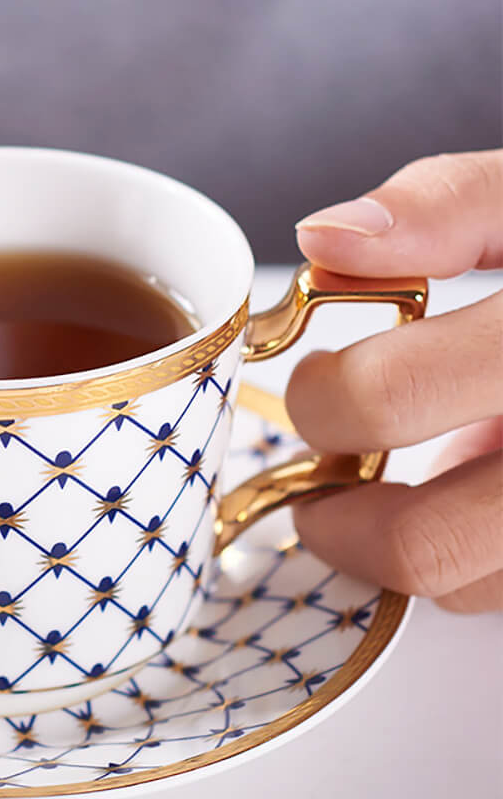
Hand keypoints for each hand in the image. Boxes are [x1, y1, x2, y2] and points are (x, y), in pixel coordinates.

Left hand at [285, 149, 502, 612]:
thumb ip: (442, 207)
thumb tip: (325, 240)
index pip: (391, 399)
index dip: (321, 399)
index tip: (314, 382)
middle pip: (421, 543)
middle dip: (335, 516)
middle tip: (325, 467)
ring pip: (460, 586)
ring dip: (390, 545)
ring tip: (387, 483)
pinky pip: (502, 592)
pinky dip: (460, 558)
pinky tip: (465, 494)